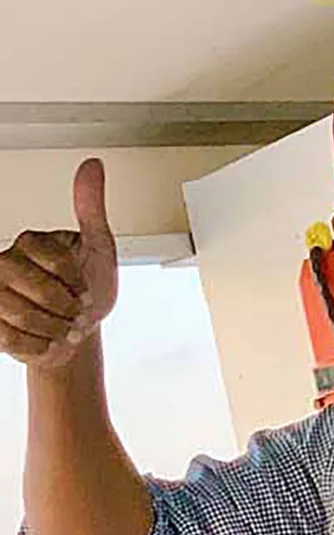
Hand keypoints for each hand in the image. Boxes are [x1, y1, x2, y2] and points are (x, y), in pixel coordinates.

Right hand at [0, 158, 117, 366]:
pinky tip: (47, 339)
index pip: (56, 260)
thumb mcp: (99, 247)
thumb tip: (92, 165)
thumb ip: (91, 208)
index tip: (85, 289)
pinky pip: (13, 340)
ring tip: (63, 326)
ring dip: (55, 329)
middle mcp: (5, 264)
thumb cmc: (89, 289)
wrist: (78, 331)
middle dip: (66, 308)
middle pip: (37, 290)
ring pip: (23, 316)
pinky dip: (41, 346)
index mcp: (30, 243)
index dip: (77, 281)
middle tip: (75, 311)